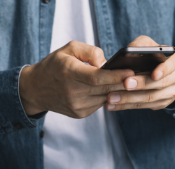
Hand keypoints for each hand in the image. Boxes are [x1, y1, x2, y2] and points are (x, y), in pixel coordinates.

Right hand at [19, 41, 133, 117]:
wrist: (36, 89)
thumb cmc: (55, 65)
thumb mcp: (69, 49)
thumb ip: (90, 51)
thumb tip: (106, 63)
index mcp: (69, 72)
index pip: (97, 77)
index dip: (115, 76)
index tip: (131, 72)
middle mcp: (72, 91)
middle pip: (104, 89)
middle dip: (123, 84)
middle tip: (138, 78)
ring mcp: (76, 105)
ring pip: (105, 98)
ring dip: (117, 92)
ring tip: (128, 83)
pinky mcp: (79, 113)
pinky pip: (99, 104)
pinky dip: (106, 97)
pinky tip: (110, 90)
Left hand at [105, 36, 174, 111]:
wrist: (163, 73)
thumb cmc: (153, 56)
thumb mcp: (149, 45)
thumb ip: (141, 45)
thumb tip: (129, 51)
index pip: (172, 64)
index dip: (164, 70)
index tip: (154, 75)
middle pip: (160, 84)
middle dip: (141, 84)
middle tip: (125, 84)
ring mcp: (170, 92)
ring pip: (150, 98)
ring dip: (129, 99)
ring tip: (111, 97)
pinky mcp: (161, 103)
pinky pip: (144, 106)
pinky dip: (127, 106)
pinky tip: (113, 105)